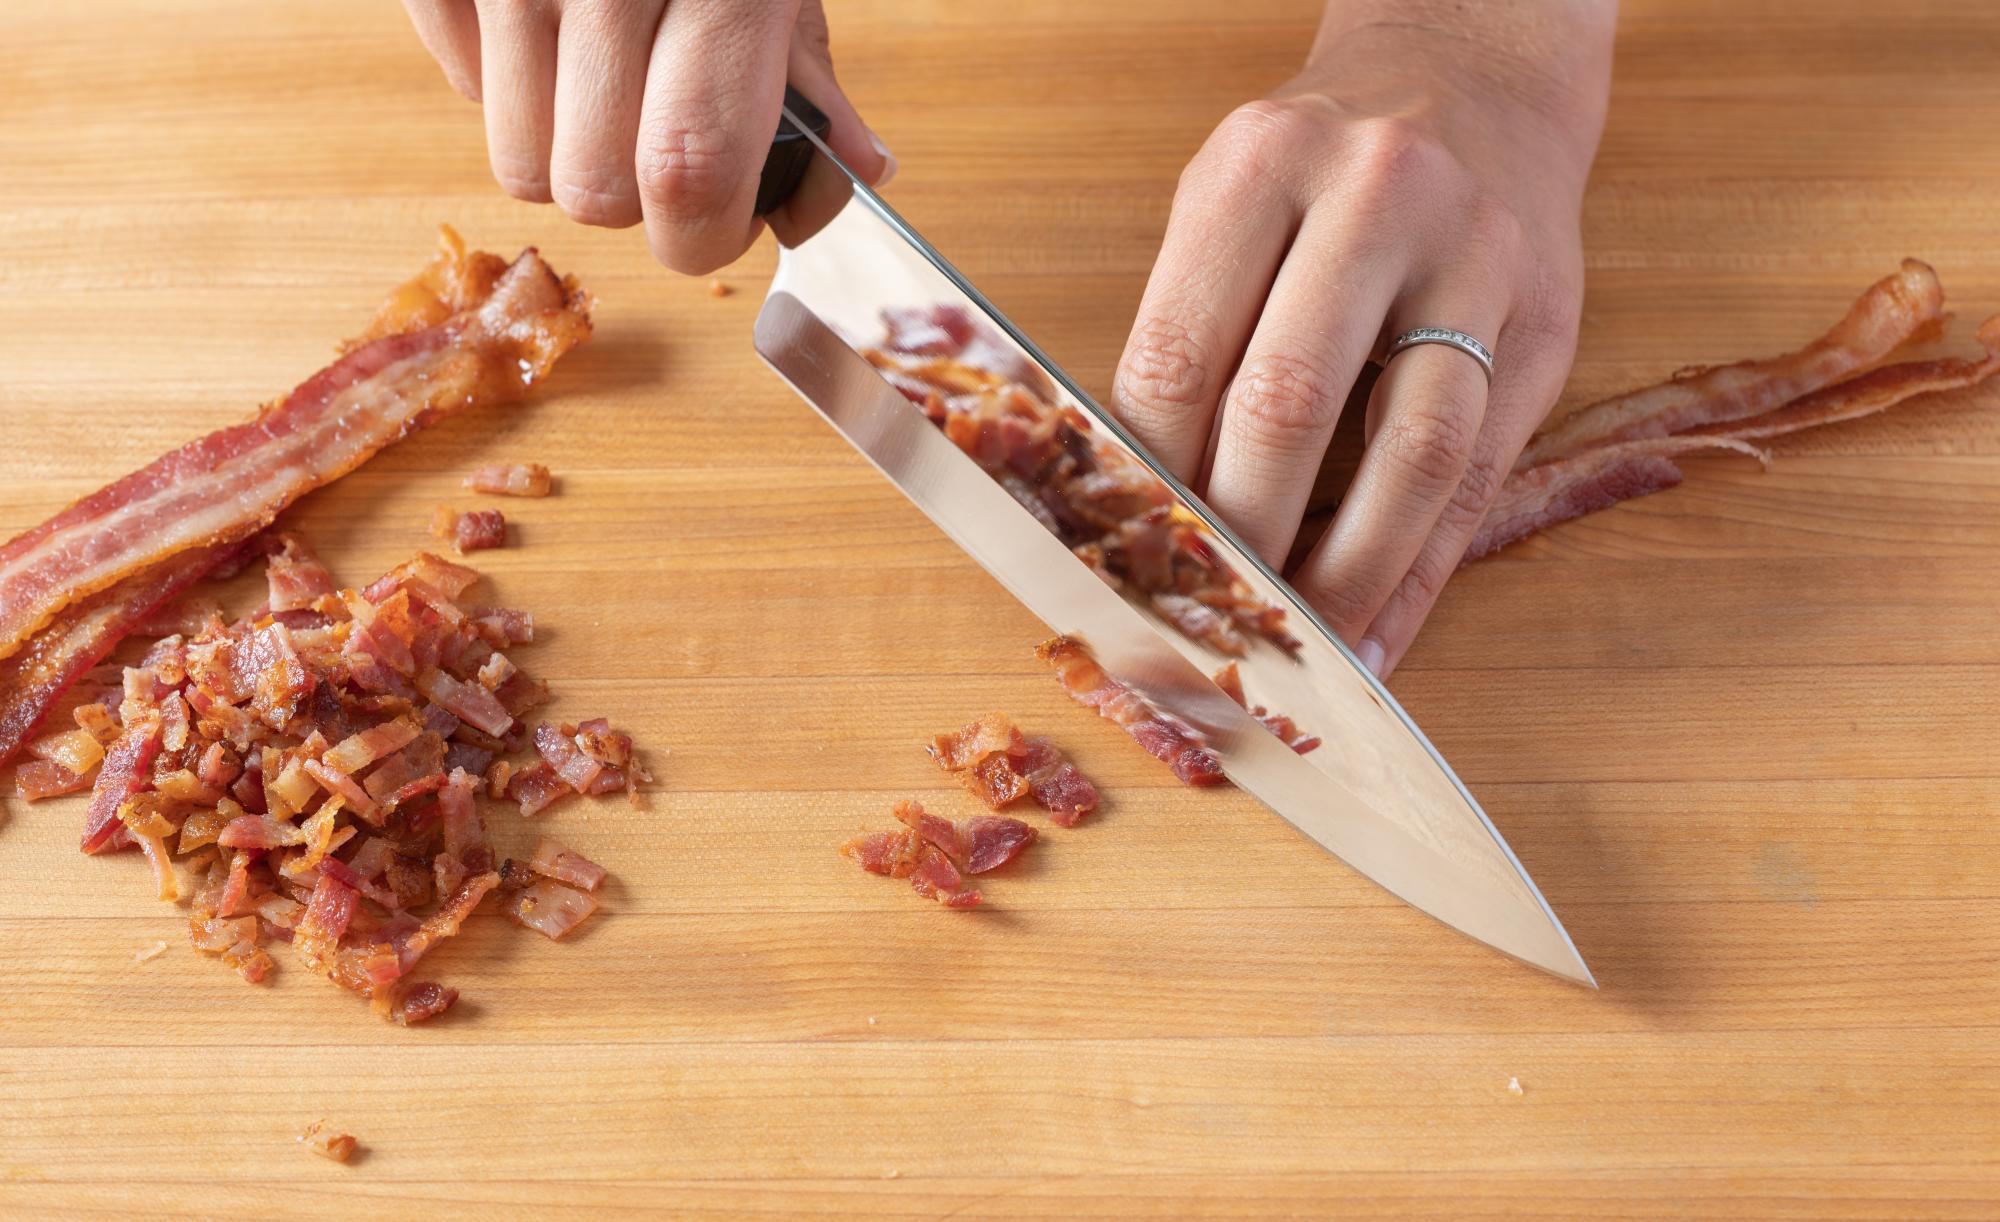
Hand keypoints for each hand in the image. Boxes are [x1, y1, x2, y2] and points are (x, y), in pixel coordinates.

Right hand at [402, 0, 892, 273]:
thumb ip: (809, 79)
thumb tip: (840, 186)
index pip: (688, 171)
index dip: (700, 235)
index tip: (712, 226)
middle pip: (592, 190)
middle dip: (634, 197)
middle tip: (657, 136)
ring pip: (519, 162)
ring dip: (566, 145)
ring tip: (604, 74)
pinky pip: (458, 84)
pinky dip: (502, 80)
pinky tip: (548, 22)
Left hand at [1110, 0, 1615, 676]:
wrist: (1478, 74)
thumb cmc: (1324, 165)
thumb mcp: (1233, 201)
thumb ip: (1192, 328)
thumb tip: (1141, 504)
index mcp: (1263, 167)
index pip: (1179, 352)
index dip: (1149, 477)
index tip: (1127, 559)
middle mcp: (1376, 197)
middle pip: (1289, 402)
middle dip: (1241, 536)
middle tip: (1205, 620)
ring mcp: (1475, 257)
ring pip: (1412, 452)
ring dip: (1346, 574)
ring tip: (1301, 651)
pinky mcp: (1548, 318)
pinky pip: (1483, 472)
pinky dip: (1423, 571)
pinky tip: (1381, 634)